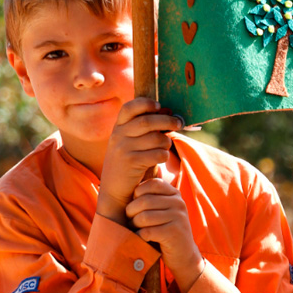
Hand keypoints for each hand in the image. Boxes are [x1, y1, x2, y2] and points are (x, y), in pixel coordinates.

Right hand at [97, 98, 182, 223]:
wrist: (114, 189)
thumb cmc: (129, 162)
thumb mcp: (131, 142)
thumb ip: (145, 128)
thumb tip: (169, 112)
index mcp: (118, 127)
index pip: (129, 108)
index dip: (145, 103)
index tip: (159, 106)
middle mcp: (118, 136)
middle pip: (147, 121)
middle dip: (167, 121)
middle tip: (178, 123)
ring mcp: (123, 149)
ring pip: (155, 138)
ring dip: (166, 142)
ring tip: (165, 147)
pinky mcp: (131, 163)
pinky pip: (157, 154)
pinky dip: (163, 155)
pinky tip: (160, 158)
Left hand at [126, 177, 204, 292]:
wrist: (183, 255)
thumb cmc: (165, 231)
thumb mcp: (162, 210)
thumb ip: (151, 198)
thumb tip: (126, 186)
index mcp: (175, 194)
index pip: (152, 184)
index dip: (138, 193)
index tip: (135, 205)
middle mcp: (179, 203)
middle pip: (144, 201)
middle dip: (131, 212)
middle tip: (131, 222)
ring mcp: (178, 217)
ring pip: (143, 217)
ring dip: (135, 226)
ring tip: (137, 230)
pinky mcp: (174, 233)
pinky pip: (147, 232)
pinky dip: (139, 237)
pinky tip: (142, 239)